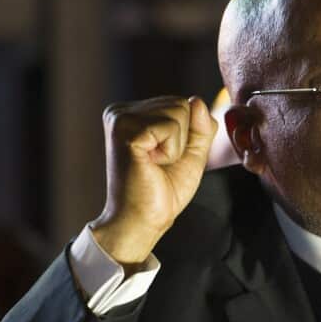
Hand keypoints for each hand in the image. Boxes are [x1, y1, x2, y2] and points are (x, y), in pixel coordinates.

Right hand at [89, 96, 216, 263]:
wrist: (142, 221)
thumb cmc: (161, 191)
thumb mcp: (191, 154)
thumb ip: (200, 127)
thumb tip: (197, 100)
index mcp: (132, 114)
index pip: (181, 103)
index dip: (186, 136)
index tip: (162, 159)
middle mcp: (121, 111)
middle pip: (182, 103)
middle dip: (183, 139)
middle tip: (158, 163)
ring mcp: (120, 118)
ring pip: (180, 110)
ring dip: (177, 146)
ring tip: (154, 163)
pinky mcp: (125, 130)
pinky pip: (172, 126)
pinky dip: (171, 151)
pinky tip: (150, 164)